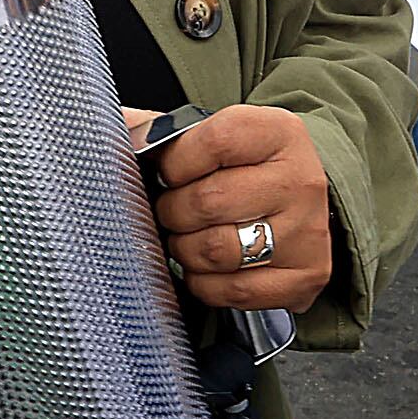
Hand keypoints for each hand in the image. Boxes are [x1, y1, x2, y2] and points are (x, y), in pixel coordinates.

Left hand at [145, 103, 334, 318]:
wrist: (303, 203)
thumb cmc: (246, 168)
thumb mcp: (216, 135)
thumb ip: (163, 131)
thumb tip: (109, 127)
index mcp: (279, 133)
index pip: (216, 141)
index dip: (175, 162)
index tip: (168, 172)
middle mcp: (301, 180)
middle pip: (208, 202)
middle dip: (173, 211)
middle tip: (172, 211)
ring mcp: (308, 232)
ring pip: (217, 251)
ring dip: (185, 250)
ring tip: (187, 238)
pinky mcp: (307, 276)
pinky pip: (233, 291)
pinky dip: (206, 283)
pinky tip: (207, 267)